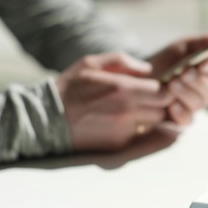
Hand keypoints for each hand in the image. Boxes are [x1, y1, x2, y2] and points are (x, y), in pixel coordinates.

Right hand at [55, 52, 173, 151]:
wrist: (45, 119)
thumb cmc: (69, 88)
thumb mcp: (91, 63)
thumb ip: (122, 61)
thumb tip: (148, 69)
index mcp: (122, 89)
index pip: (163, 92)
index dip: (163, 89)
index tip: (155, 86)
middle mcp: (126, 112)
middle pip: (163, 110)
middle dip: (160, 104)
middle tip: (148, 98)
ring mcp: (123, 131)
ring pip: (154, 124)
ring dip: (150, 117)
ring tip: (134, 109)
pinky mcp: (118, 146)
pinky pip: (138, 136)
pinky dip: (136, 129)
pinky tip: (121, 122)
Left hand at [148, 35, 207, 124]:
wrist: (142, 79)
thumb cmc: (166, 61)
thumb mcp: (182, 47)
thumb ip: (202, 42)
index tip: (202, 64)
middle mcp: (205, 91)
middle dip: (196, 81)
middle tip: (182, 73)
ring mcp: (194, 106)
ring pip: (199, 104)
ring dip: (186, 94)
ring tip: (171, 84)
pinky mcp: (182, 119)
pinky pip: (188, 120)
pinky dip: (181, 113)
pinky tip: (172, 106)